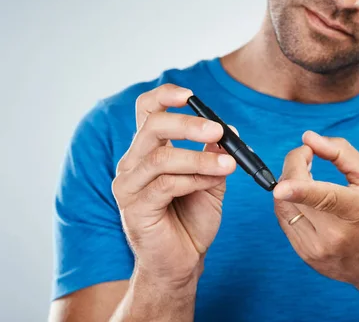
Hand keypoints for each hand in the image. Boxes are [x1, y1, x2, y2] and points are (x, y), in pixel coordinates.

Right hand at [112, 84, 236, 290]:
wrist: (182, 262)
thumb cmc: (192, 218)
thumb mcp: (209, 178)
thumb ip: (214, 154)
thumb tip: (228, 128)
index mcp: (147, 150)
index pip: (146, 110)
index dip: (165, 96)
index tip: (191, 95)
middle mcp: (132, 163)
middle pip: (152, 126)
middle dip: (188, 124)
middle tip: (218, 131)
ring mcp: (129, 185)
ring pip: (161, 157)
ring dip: (199, 158)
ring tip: (229, 166)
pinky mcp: (135, 208)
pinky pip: (165, 184)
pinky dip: (194, 179)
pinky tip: (213, 182)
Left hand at [273, 130, 358, 292]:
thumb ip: (340, 152)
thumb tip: (307, 138)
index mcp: (358, 212)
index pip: (325, 199)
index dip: (300, 190)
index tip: (281, 187)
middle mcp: (335, 235)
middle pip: (294, 196)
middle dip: (294, 166)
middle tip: (308, 156)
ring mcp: (317, 249)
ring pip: (283, 206)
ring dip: (288, 184)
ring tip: (308, 177)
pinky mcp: (306, 255)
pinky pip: (285, 220)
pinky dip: (290, 203)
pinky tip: (307, 199)